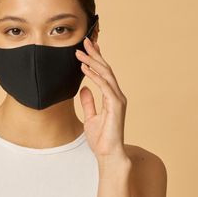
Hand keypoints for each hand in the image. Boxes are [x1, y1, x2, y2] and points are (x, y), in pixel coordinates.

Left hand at [75, 37, 129, 163]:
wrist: (107, 154)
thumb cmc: (101, 139)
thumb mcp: (90, 118)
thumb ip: (88, 103)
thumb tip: (83, 89)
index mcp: (111, 97)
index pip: (104, 74)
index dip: (96, 60)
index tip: (87, 48)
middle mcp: (117, 95)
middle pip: (106, 69)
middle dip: (95, 55)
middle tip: (84, 42)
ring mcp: (118, 100)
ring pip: (106, 74)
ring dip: (92, 62)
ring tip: (80, 53)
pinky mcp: (116, 106)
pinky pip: (104, 86)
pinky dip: (94, 76)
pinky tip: (85, 68)